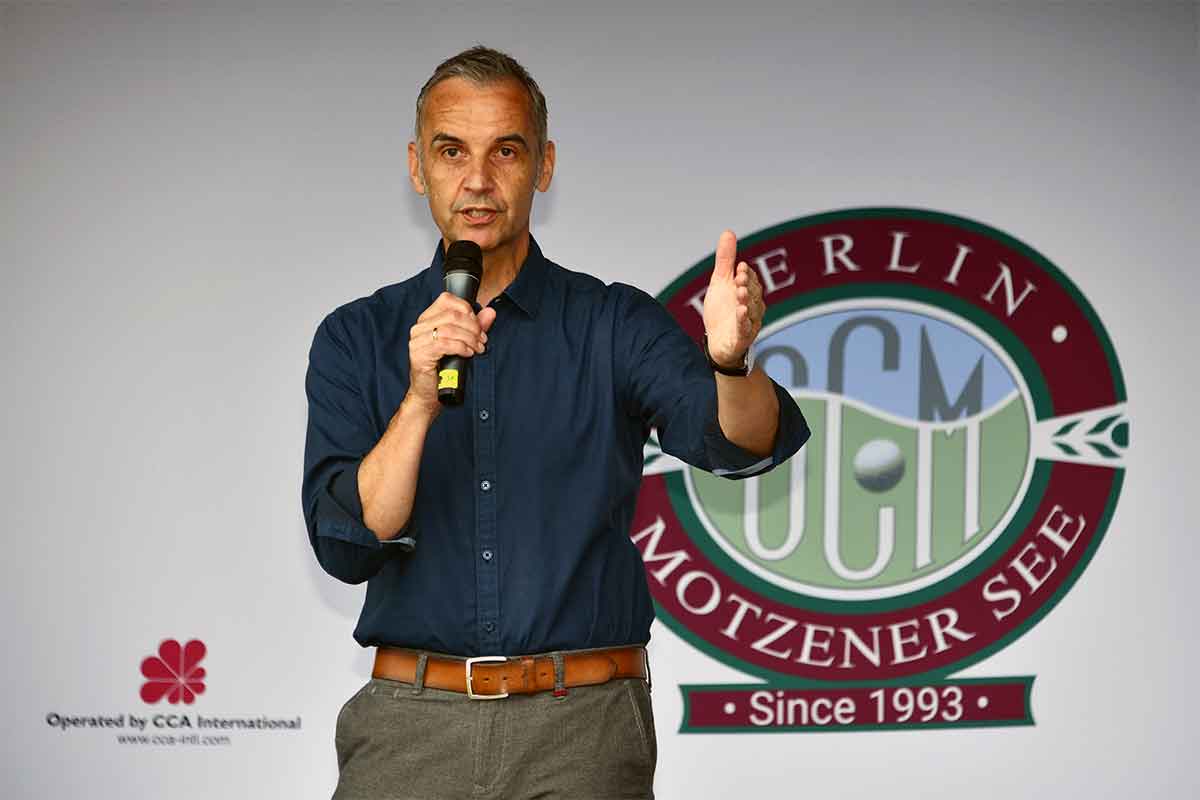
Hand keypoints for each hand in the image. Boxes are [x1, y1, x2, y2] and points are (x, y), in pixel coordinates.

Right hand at [406, 292, 496, 416]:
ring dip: (469, 338)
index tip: (478, 325)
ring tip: (478, 348)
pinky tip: (468, 353)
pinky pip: (444, 344)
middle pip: (452, 315)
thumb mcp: (463, 343)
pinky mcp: (419, 354)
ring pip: (449, 329)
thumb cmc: (445, 369)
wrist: (430, 394)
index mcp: (427, 319)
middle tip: (482, 340)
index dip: (467, 309)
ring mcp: (417, 341)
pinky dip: (461, 347)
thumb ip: (475, 326)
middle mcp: (419, 327)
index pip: (447, 300)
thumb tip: (490, 312)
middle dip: (473, 327)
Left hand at [701, 230, 762, 368]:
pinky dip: (744, 322)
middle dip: (747, 285)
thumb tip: (728, 232)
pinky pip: (745, 329)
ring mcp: (748, 323)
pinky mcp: (742, 337)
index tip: (739, 267)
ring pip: (752, 311)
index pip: (750, 280)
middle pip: (753, 294)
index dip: (745, 274)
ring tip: (739, 293)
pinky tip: (740, 313)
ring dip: (746, 301)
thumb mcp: (721, 282)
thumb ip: (726, 259)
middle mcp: (752, 307)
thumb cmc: (722, 310)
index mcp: (748, 292)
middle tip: (739, 278)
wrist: (716, 341)